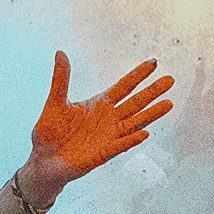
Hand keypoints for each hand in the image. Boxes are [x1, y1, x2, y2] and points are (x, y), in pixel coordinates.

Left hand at [23, 53, 173, 202]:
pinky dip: (132, 140)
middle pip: (135, 103)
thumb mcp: (55, 103)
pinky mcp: (102, 154)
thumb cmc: (49, 133)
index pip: (123, 86)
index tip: (154, 62)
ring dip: (151, 115)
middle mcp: (109, 119)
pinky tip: (145, 134)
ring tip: (169, 104)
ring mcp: (108, 137)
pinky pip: (120, 146)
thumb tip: (60, 52)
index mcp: (99, 104)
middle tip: (170, 80)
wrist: (43, 160)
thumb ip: (61, 79)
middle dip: (152, 92)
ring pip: (134, 123)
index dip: (138, 75)